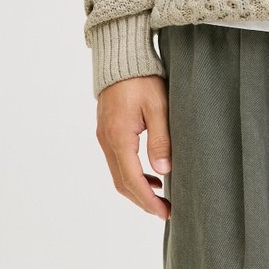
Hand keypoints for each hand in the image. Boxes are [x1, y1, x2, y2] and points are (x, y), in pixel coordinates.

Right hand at [96, 75, 171, 220]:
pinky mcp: (107, 130)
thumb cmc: (142, 77)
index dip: (148, 200)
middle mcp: (107, 140)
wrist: (121, 56)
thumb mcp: (158, 105)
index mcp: (119, 137)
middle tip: (165, 210)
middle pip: (122, 182)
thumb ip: (160, 138)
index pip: (132, 179)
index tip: (165, 212)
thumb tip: (163, 171)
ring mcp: (104, 136)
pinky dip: (132, 173)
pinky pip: (117, 161)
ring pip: (118, 174)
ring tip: (161, 195)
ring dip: (137, 188)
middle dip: (143, 200)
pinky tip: (150, 173)